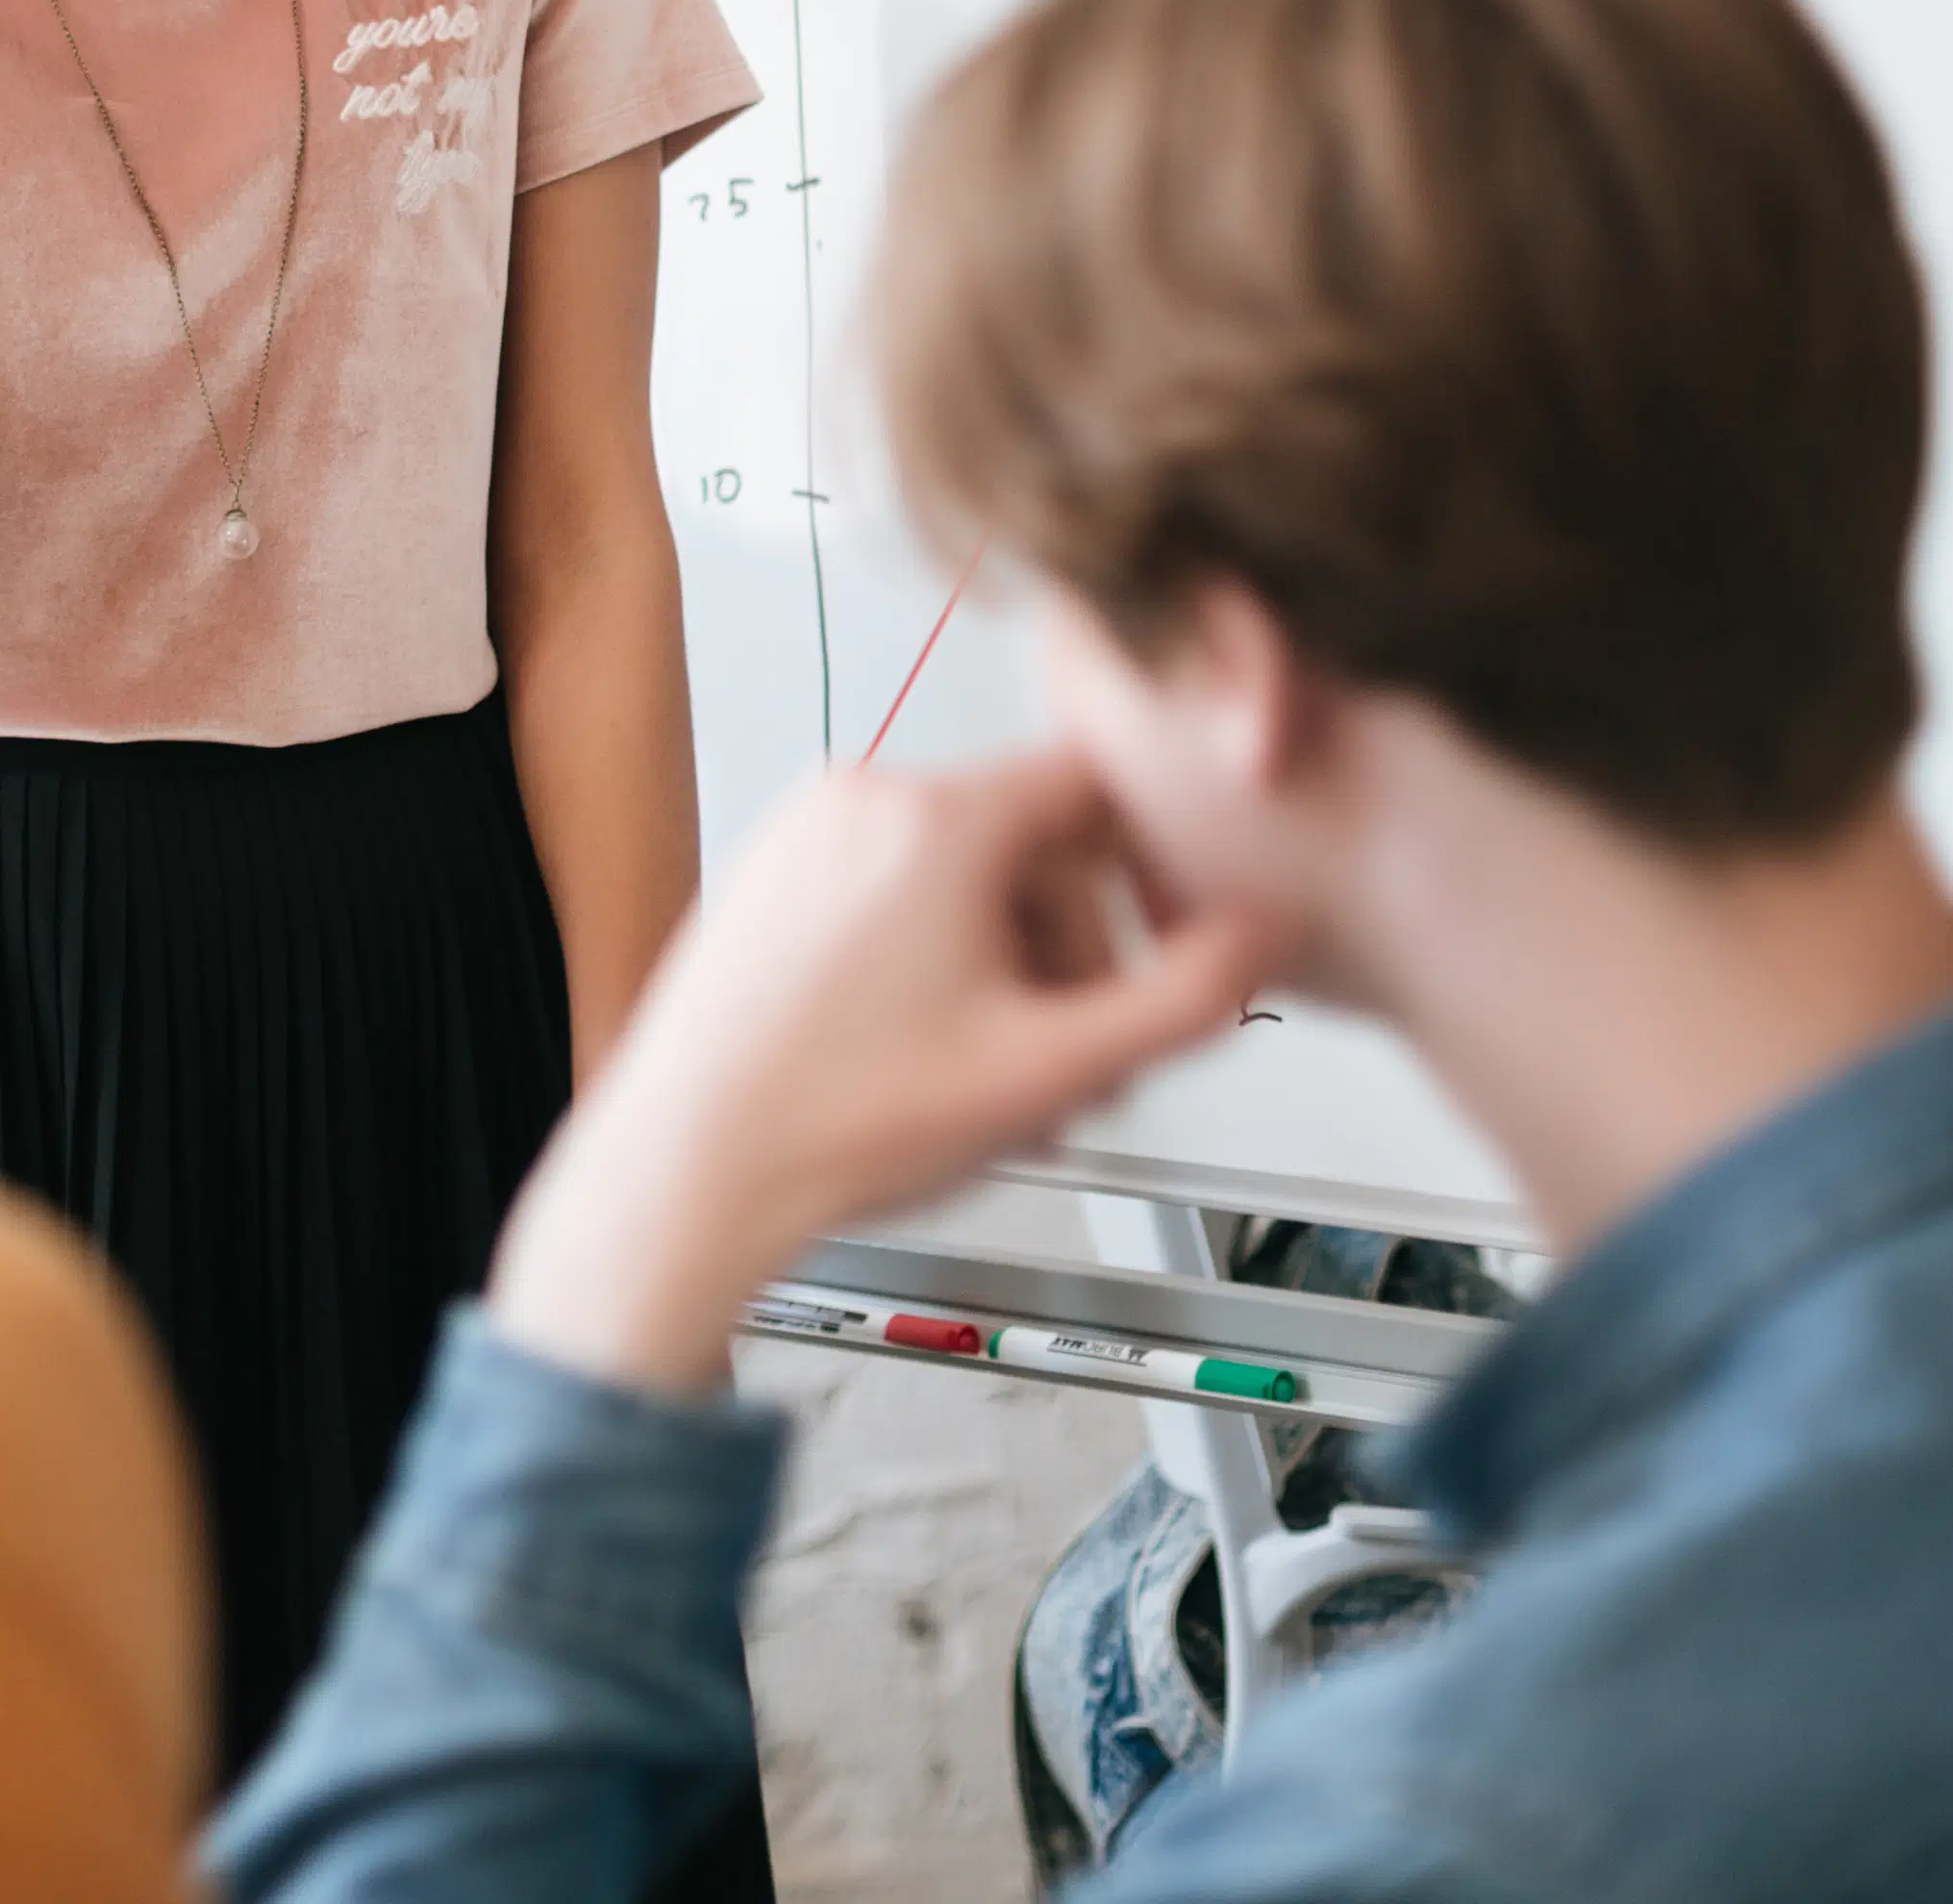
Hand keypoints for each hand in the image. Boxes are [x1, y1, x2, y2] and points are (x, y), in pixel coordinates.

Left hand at [486, 749, 1274, 1396]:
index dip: (1159, 863)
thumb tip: (1264, 934)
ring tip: (1005, 1075)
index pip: (1098, 782)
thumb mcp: (1054, 1069)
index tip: (1174, 932)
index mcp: (934, 818)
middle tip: (1084, 1054)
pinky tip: (935, 1054)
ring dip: (1010, 965)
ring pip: (961, 872)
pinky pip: (889, 888)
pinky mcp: (767, 878)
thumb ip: (1185, 997)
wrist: (688, 1170)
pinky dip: (935, 957)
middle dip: (1078, 948)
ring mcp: (802, 834)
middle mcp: (860, 798)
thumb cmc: (836, 1124)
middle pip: (1032, 840)